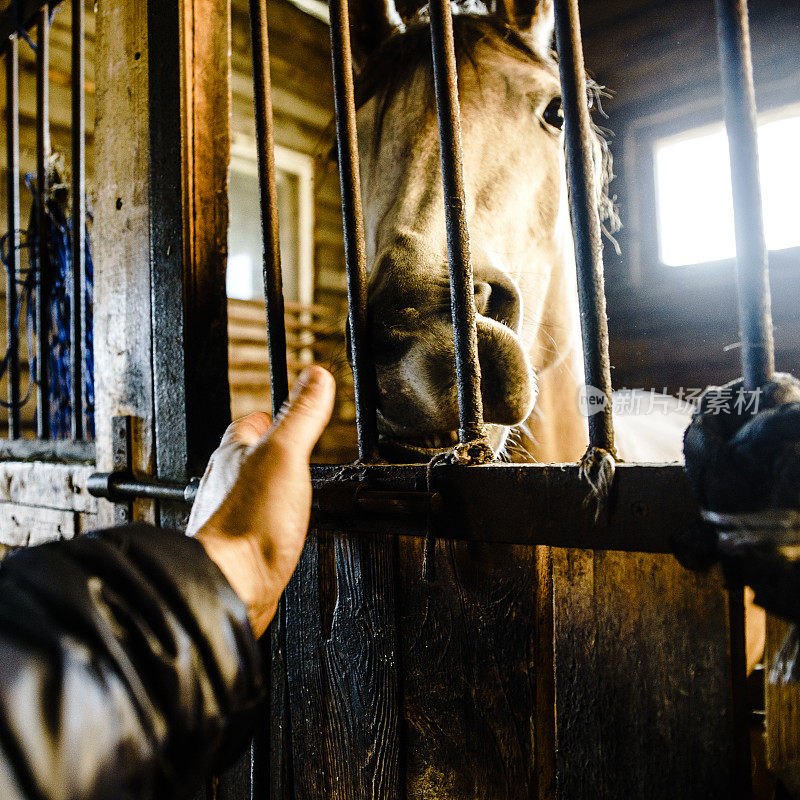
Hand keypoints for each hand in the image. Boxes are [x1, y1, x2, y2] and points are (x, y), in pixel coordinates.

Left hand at [188, 366, 334, 636]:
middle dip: (261, 450)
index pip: (245, 425)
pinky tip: (277, 527)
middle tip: (282, 447)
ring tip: (283, 483)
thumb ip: (301, 415)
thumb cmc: (250, 523)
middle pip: (241, 457)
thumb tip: (317, 376)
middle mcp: (223, 483)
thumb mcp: (286, 455)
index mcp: (233, 455)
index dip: (263, 417)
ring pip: (243, 490)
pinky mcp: (237, 546)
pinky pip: (251, 522)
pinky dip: (265, 517)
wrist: (231, 583)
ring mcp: (227, 516)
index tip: (272, 413)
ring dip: (262, 483)